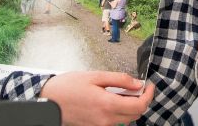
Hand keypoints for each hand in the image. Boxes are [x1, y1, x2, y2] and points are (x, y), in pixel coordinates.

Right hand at [39, 71, 153, 125]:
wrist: (49, 100)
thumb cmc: (68, 86)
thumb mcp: (95, 76)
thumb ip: (120, 80)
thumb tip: (138, 84)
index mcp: (107, 105)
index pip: (139, 106)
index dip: (149, 95)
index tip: (149, 85)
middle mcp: (106, 120)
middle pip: (135, 114)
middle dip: (141, 100)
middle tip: (137, 87)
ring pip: (126, 119)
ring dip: (130, 106)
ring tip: (122, 92)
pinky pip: (115, 122)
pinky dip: (120, 112)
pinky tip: (113, 100)